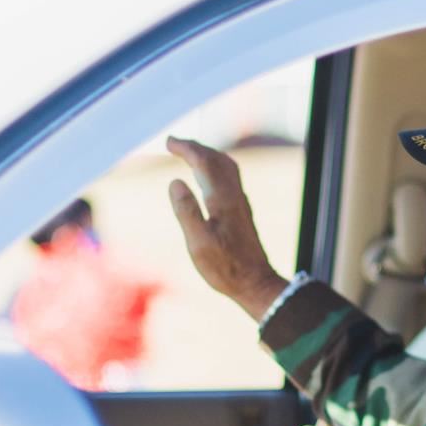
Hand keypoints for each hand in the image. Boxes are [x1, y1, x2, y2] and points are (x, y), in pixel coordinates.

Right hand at [165, 136, 287, 321]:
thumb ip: (186, 211)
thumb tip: (175, 181)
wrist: (255, 283)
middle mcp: (234, 196)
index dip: (187, 148)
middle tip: (174, 143)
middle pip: (217, 160)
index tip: (169, 142)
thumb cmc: (225, 267)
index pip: (204, 162)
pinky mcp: (242, 212)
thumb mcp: (198, 243)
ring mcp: (240, 203)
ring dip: (207, 155)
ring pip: (227, 167)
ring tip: (190, 154)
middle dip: (196, 147)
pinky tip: (208, 178)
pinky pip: (229, 178)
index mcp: (222, 199)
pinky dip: (215, 167)